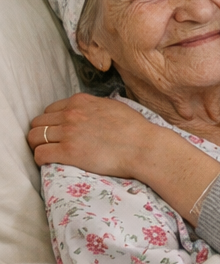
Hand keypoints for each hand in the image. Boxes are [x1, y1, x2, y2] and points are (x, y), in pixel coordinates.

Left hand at [29, 94, 158, 179]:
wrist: (142, 146)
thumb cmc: (135, 128)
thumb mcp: (113, 106)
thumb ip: (95, 106)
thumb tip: (90, 110)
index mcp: (81, 101)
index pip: (50, 109)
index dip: (51, 122)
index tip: (57, 131)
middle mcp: (71, 114)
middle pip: (38, 122)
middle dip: (40, 133)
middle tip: (49, 144)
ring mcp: (68, 132)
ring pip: (34, 137)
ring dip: (37, 146)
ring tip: (48, 153)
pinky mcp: (68, 151)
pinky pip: (40, 154)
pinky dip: (41, 159)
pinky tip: (49, 162)